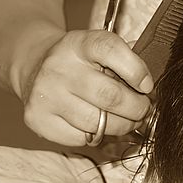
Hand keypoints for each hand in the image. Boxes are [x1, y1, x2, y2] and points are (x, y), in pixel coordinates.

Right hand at [20, 30, 153, 145]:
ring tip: (127, 120)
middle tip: (143, 109)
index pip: (110, 50)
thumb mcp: (98, 48)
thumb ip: (125, 59)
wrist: (33, 65)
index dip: (136, 70)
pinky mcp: (38, 119)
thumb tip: (148, 86)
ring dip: (122, 126)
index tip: (147, 85)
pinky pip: (81, 138)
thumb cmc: (78, 61)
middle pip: (110, 96)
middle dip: (137, 108)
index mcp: (78, 43)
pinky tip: (98, 125)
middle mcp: (58, 67)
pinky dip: (97, 136)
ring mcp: (45, 94)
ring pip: (98, 123)